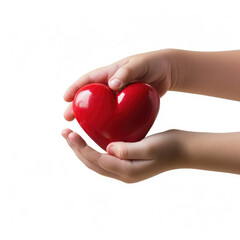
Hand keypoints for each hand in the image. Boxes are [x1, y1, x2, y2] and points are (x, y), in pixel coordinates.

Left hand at [62, 129, 184, 182]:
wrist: (183, 150)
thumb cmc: (170, 147)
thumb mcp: (151, 147)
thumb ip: (129, 150)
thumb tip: (109, 150)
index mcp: (127, 171)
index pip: (97, 160)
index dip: (81, 148)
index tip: (70, 133)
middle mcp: (123, 173)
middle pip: (93, 164)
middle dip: (77, 149)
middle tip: (65, 133)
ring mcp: (125, 169)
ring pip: (97, 162)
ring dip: (83, 150)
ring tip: (72, 137)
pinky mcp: (127, 162)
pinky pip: (105, 157)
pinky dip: (94, 149)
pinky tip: (90, 139)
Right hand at [63, 49, 177, 120]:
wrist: (167, 72)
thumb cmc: (152, 63)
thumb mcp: (139, 64)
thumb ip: (126, 72)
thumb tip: (112, 85)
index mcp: (110, 73)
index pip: (88, 80)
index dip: (75, 88)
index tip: (65, 98)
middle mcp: (111, 85)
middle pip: (90, 96)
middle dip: (77, 106)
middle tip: (67, 118)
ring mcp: (118, 96)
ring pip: (100, 107)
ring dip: (90, 117)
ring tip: (83, 128)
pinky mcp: (126, 105)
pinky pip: (114, 114)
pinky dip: (108, 121)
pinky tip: (105, 131)